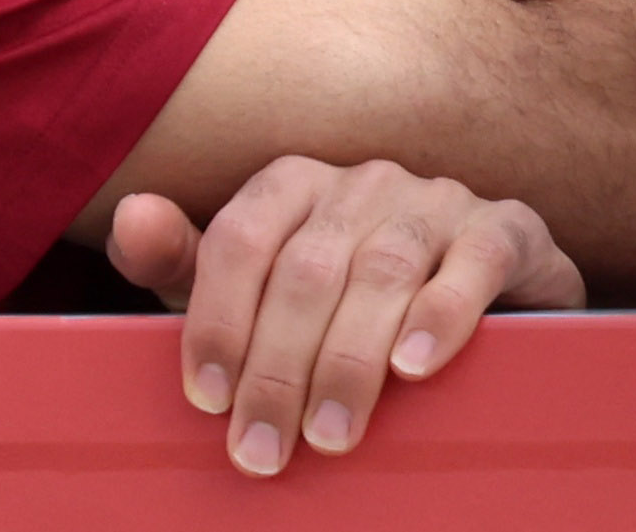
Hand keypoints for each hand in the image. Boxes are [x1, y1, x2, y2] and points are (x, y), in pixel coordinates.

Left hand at [106, 157, 582, 477]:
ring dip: (351, 359)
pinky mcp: (505, 229)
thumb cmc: (344, 305)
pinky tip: (416, 365)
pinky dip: (444, 313)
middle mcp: (365, 182)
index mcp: (297, 184)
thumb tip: (130, 215)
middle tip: (262, 452)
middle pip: (308, 267)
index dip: (217, 318)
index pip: (242, 236)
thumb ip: (186, 263)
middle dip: (277, 368)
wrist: (479, 298)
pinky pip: (477, 260)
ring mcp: (438, 200)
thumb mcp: (256, 294)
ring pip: (385, 268)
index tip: (206, 399)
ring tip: (332, 435)